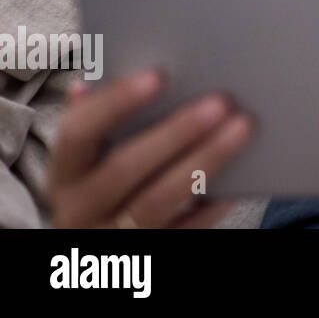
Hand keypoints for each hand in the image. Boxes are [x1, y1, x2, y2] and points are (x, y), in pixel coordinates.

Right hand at [46, 69, 254, 227]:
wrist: (100, 245)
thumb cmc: (105, 182)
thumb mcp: (92, 157)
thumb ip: (99, 118)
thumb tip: (91, 82)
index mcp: (65, 172)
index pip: (78, 132)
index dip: (116, 103)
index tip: (159, 74)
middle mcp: (80, 207)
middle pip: (124, 168)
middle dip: (175, 132)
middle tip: (220, 102)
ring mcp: (112, 235)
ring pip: (157, 201)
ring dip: (204, 162)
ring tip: (242, 128)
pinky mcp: (147, 255)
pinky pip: (183, 232)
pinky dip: (210, 207)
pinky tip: (239, 181)